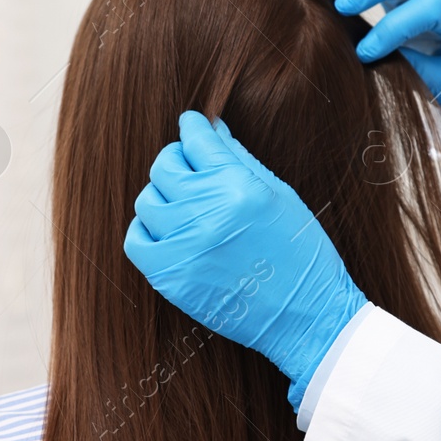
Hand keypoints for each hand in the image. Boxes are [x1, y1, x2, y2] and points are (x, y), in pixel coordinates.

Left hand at [123, 110, 367, 407]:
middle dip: (178, 159)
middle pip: (165, 166)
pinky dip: (147, 229)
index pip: (197, 140)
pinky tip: (169, 229)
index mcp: (240, 188)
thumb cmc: (300, 251)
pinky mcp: (170, 277)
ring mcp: (185, 247)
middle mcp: (208, 213)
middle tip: (191, 166)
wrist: (305, 315)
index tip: (192, 124)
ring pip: (148, 200)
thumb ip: (239, 158)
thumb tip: (212, 128)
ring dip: (164, 195)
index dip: (193, 127)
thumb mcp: (279, 195)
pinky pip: (136, 240)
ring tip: (186, 203)